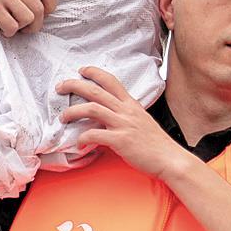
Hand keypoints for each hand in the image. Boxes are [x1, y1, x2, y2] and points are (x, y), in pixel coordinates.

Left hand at [57, 66, 185, 180]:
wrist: (170, 159)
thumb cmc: (155, 144)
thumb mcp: (141, 122)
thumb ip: (125, 116)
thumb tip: (109, 118)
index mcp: (131, 105)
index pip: (111, 81)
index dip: (94, 73)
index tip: (81, 71)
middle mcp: (126, 111)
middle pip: (95, 90)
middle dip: (74, 85)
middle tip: (60, 87)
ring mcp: (123, 124)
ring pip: (91, 108)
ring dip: (72, 111)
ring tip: (63, 118)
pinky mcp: (120, 140)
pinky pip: (94, 134)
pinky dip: (82, 138)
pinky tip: (79, 143)